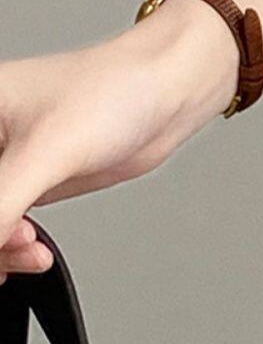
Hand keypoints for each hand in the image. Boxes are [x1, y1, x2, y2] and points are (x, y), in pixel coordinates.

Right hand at [0, 0, 240, 277]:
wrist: (166, 95)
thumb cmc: (111, 91)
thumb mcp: (45, 151)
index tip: (1, 232)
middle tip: (15, 242)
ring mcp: (3, 160)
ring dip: (1, 246)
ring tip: (30, 247)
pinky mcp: (26, 181)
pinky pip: (1, 226)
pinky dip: (12, 246)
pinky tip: (32, 251)